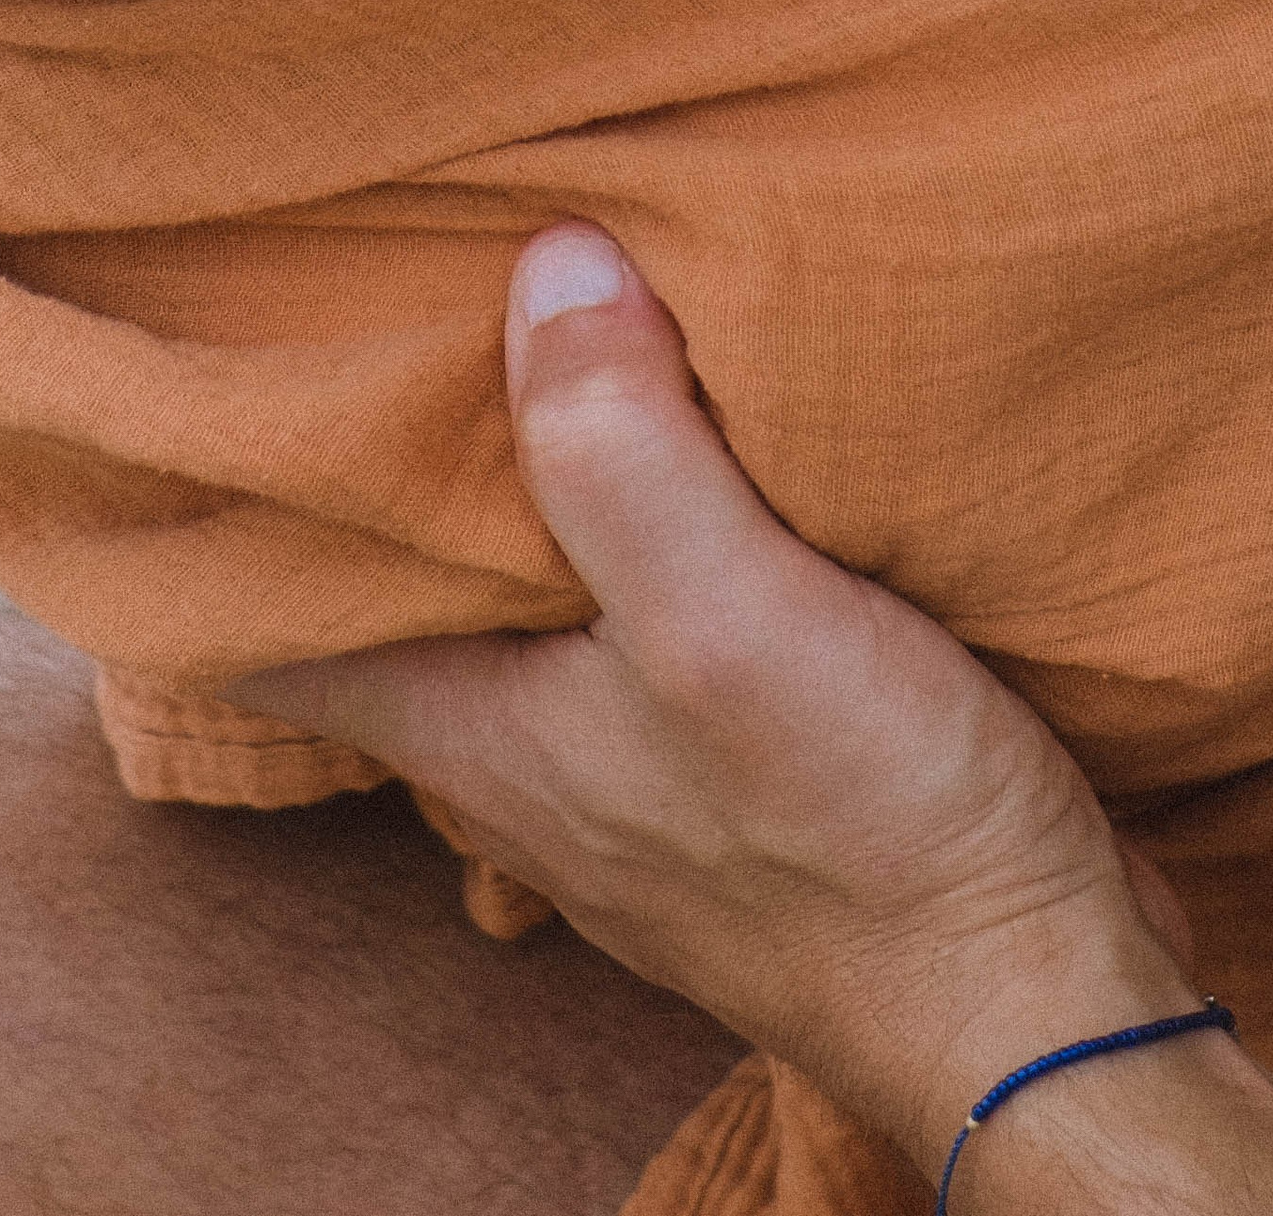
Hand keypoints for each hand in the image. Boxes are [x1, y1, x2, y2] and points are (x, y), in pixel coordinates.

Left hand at [251, 232, 1202, 1182]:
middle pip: (394, 576)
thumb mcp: (728, 619)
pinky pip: (634, 606)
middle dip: (381, 445)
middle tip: (378, 284)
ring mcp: (623, 759)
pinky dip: (632, 517)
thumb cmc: (875, 850)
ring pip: (519, 588)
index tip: (229, 350)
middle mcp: (518, 746)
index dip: (227, 485)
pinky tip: (683, 432)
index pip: (266, 602)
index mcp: (466, 723)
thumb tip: (546, 261)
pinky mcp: (730, 754)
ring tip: (523, 315)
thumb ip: (618, 448)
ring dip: (520, 472)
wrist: (1045, 1012)